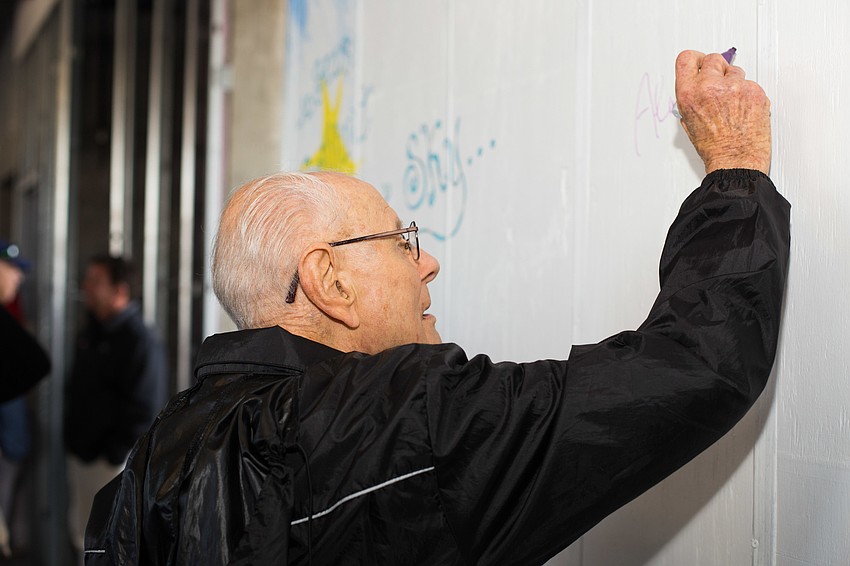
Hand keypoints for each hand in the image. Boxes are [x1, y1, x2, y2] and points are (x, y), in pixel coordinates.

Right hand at [675, 50, 770, 174]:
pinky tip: (743, 110)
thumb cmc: (713, 147)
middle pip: (713, 59)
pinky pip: (750, 83)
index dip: (695, 60)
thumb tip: (697, 85)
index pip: (687, 58)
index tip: (700, 63)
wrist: (736, 161)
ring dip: (733, 83)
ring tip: (732, 105)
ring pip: (735, 71)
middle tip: (718, 85)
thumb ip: (691, 97)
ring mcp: (735, 87)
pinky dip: (748, 94)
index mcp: (689, 94)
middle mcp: (710, 86)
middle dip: (716, 70)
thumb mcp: (689, 121)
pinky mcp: (754, 91)